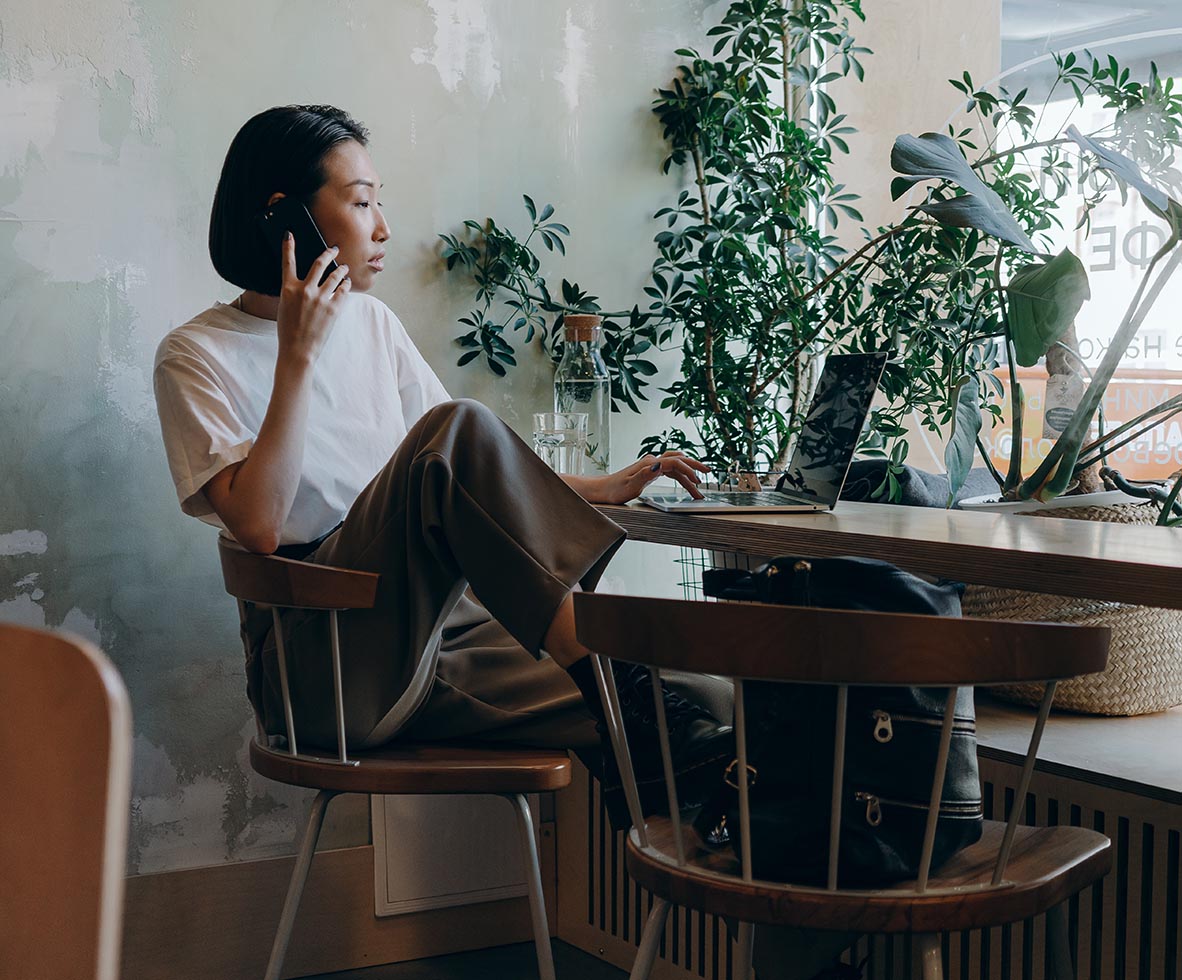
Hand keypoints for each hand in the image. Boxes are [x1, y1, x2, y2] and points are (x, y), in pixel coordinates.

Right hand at [275, 233, 351, 365]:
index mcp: (288, 288)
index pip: (287, 262)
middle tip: (334, 249)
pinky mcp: (333, 308)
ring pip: (335, 275)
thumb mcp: (285, 307)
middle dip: (328, 253)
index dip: (288, 246)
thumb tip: (305, 282)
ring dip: (341, 269)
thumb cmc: (289, 331)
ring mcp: (320, 298)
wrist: (298, 350)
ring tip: (344, 267)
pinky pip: (343, 290)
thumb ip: (294, 292)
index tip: (289, 234)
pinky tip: (347, 283)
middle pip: (319, 263)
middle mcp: (304, 290)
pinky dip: (346, 285)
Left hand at [597, 451, 709, 503]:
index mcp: (650, 464)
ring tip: (699, 487)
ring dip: (688, 474)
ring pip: (675, 466)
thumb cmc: (615, 490)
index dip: (688, 471)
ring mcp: (651, 465)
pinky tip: (685, 483)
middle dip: (694, 466)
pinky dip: (680, 476)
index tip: (698, 482)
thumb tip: (660, 464)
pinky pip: (670, 470)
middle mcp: (652, 461)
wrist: (603, 490)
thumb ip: (645, 475)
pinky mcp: (650, 471)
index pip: (675, 463)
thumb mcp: (630, 486)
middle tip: (708, 474)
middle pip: (678, 459)